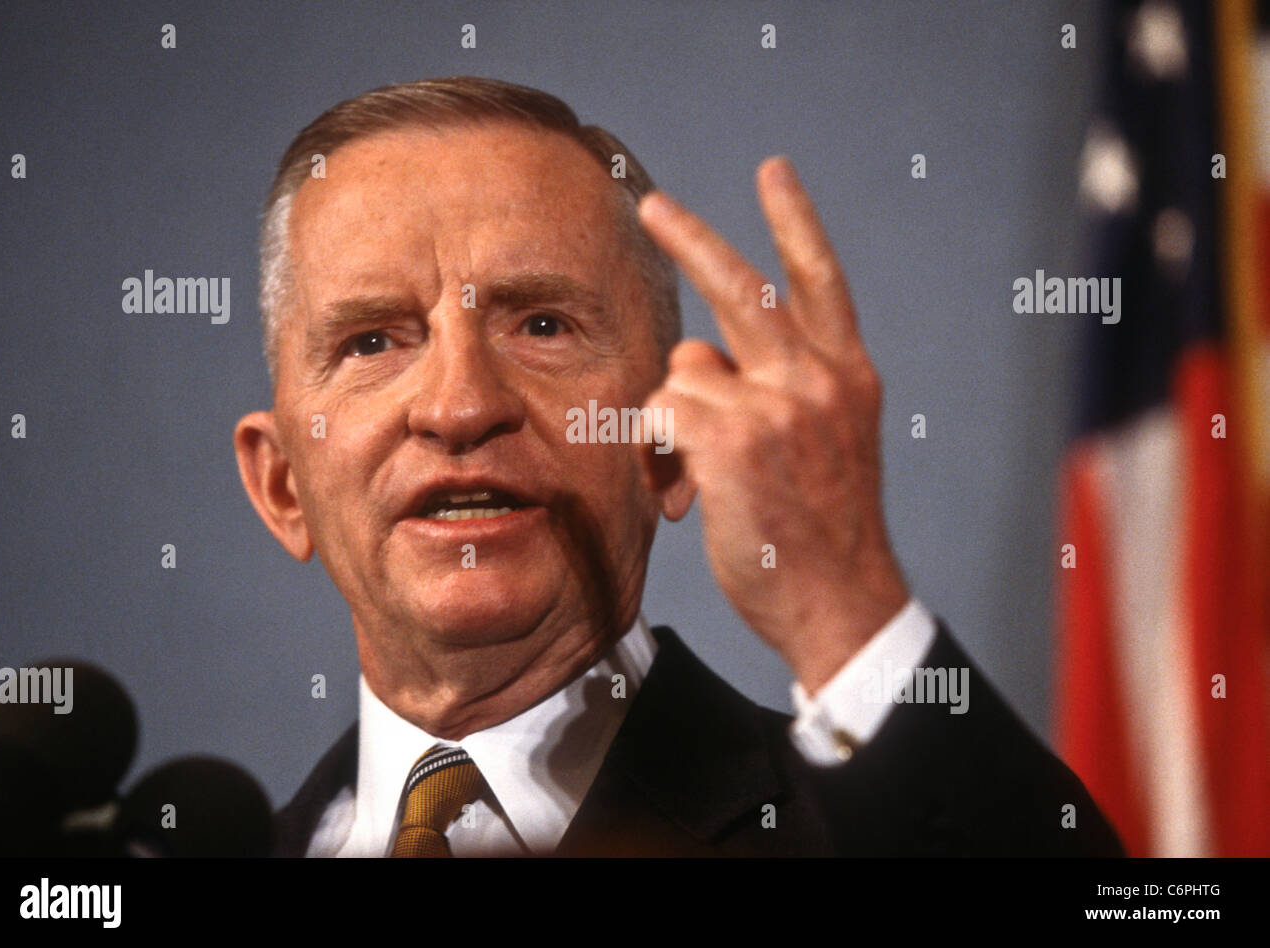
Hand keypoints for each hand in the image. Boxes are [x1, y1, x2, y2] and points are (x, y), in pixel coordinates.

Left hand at [637, 156, 909, 694]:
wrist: (841, 605)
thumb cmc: (821, 534)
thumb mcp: (828, 445)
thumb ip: (782, 389)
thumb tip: (699, 359)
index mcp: (847, 377)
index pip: (821, 280)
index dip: (794, 222)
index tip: (774, 173)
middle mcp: (817, 378)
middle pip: (741, 287)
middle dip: (689, 238)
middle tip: (650, 205)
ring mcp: (775, 405)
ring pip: (684, 369)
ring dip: (675, 418)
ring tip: (698, 477)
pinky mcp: (730, 439)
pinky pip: (660, 413)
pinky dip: (658, 452)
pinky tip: (688, 492)